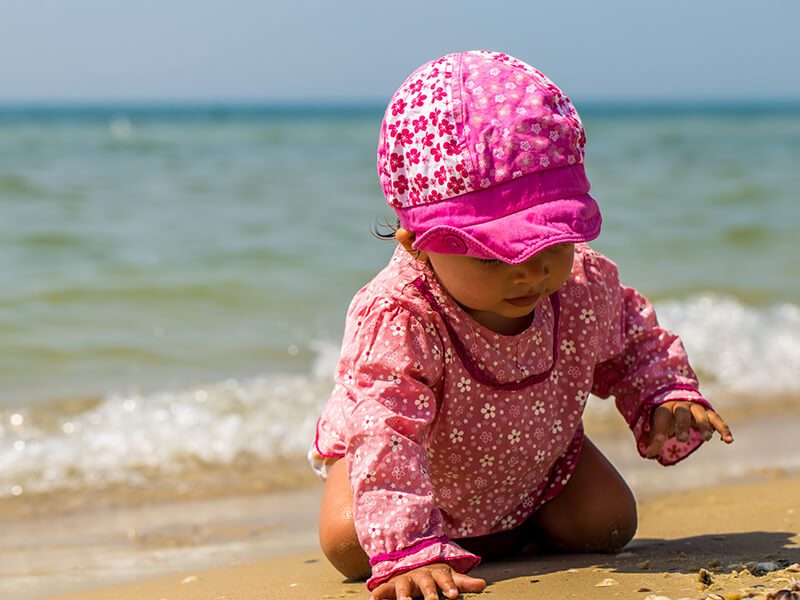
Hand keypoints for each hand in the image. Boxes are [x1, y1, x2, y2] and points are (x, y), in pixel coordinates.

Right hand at [369, 562, 485, 599]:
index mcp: (436, 574)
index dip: (449, 587)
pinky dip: (378, 594)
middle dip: (429, 592)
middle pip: (425, 584)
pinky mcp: (391, 586)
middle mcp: (420, 576)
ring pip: (403, 587)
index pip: (444, 579)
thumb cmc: (435, 576)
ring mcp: (404, 580)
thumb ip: (464, 583)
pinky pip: (383, 590)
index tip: (454, 596)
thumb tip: (484, 584)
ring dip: (403, 595)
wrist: (411, 564)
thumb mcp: (450, 577)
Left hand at [645, 400, 733, 457]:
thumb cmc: (666, 417)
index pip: (661, 417)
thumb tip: (648, 455)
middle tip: (682, 439)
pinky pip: (717, 420)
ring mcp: (696, 408)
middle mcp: (681, 405)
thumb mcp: (657, 425)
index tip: (658, 443)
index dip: (659, 430)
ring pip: (701, 414)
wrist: (680, 399)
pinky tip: (728, 440)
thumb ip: (653, 439)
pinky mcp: (709, 413)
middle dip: (682, 425)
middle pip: (682, 412)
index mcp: (665, 408)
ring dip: (704, 425)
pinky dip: (724, 429)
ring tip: (706, 439)